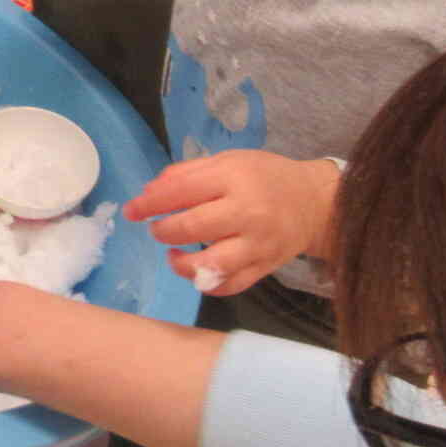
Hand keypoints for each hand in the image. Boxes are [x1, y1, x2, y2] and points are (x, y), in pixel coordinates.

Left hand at [124, 151, 341, 297]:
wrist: (314, 203)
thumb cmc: (264, 176)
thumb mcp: (227, 161)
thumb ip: (186, 174)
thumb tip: (150, 192)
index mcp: (234, 178)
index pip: (182, 191)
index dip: (150, 203)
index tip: (132, 210)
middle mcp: (248, 212)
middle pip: (194, 228)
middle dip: (163, 231)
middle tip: (155, 229)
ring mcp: (258, 244)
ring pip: (213, 264)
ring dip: (182, 264)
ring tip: (173, 254)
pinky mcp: (265, 267)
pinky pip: (231, 285)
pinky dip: (207, 285)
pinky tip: (196, 273)